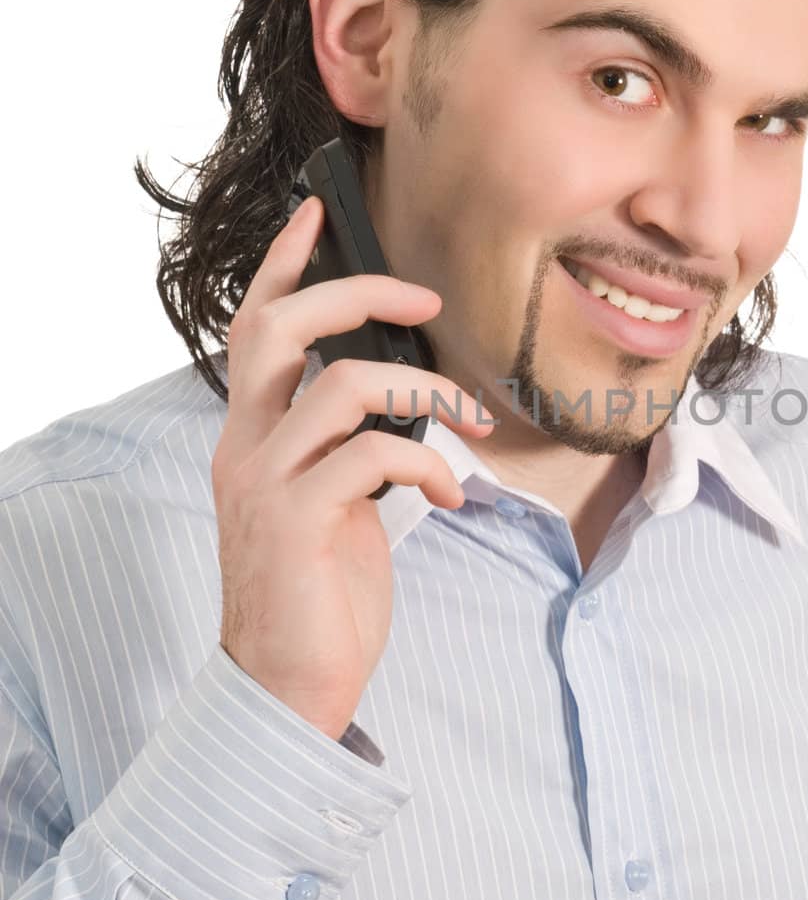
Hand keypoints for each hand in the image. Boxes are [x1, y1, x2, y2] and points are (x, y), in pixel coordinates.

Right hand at [211, 194, 492, 738]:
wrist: (291, 686)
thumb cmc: (320, 592)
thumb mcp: (333, 504)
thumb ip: (347, 446)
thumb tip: (404, 401)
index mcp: (253, 437)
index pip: (255, 329)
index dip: (285, 266)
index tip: (319, 214)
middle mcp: (246, 449)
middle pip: (281, 330)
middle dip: (355, 294)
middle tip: (424, 301)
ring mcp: (266, 482)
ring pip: (339, 383)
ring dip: (423, 390)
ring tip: (469, 421)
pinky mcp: (296, 521)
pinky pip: (374, 455)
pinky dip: (431, 464)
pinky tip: (455, 498)